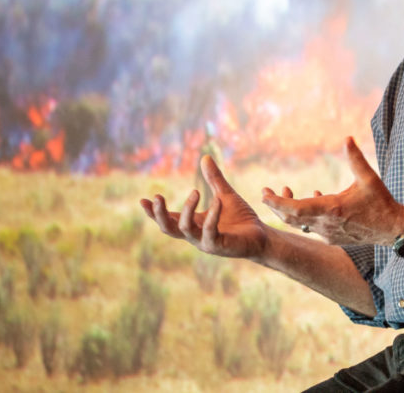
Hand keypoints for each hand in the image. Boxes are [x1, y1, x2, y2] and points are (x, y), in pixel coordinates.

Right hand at [140, 155, 268, 258]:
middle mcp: (195, 235)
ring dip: (186, 210)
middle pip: (168, 228)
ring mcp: (205, 242)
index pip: (169, 220)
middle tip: (157, 197)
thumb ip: (214, 179)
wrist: (261, 237)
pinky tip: (216, 202)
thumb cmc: (241, 219)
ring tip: (195, 192)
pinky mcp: (218, 246)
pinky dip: (211, 216)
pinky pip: (209, 232)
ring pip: (185, 229)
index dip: (155, 212)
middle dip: (160, 214)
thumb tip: (205, 157)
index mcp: (194, 224)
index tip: (143, 200)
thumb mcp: (225, 194)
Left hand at [262, 137, 403, 245]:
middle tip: (265, 193)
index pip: (296, 210)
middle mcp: (327, 224)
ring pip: (300, 225)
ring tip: (285, 192)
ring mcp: (329, 234)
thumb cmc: (382, 203)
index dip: (277, 203)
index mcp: (332, 209)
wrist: (394, 230)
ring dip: (289, 210)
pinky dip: (305, 215)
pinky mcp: (333, 238)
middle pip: (291, 219)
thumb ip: (356, 159)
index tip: (264, 195)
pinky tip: (313, 197)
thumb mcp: (369, 179)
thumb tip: (348, 138)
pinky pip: (312, 227)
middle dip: (276, 206)